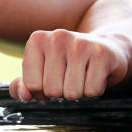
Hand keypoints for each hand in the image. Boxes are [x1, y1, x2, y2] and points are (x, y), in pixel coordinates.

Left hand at [9, 29, 127, 101]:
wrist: (108, 49)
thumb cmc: (68, 63)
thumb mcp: (41, 71)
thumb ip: (22, 86)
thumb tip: (24, 95)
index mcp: (37, 39)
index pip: (31, 85)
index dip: (42, 90)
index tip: (51, 79)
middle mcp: (58, 37)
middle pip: (52, 90)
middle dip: (61, 92)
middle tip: (70, 77)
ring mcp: (81, 43)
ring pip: (72, 93)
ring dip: (78, 92)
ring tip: (82, 76)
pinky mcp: (102, 53)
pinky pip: (92, 91)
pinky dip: (94, 90)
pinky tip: (95, 75)